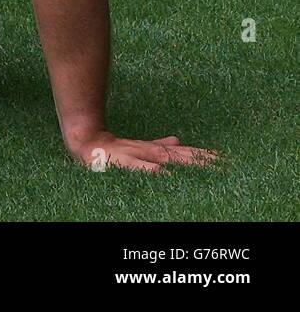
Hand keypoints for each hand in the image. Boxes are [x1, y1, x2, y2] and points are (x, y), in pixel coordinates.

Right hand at [67, 128, 219, 173]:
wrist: (87, 141)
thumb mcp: (140, 147)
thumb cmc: (114, 149)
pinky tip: (164, 174)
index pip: (187, 153)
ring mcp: (139, 156)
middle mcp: (151, 152)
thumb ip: (158, 144)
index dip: (206, 156)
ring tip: (206, 167)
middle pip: (183, 157)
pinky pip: (140, 167)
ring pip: (167, 160)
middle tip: (227, 164)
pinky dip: (152, 170)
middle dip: (204, 160)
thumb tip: (177, 140)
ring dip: (186, 163)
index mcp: (156, 150)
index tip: (227, 160)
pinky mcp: (124, 162)